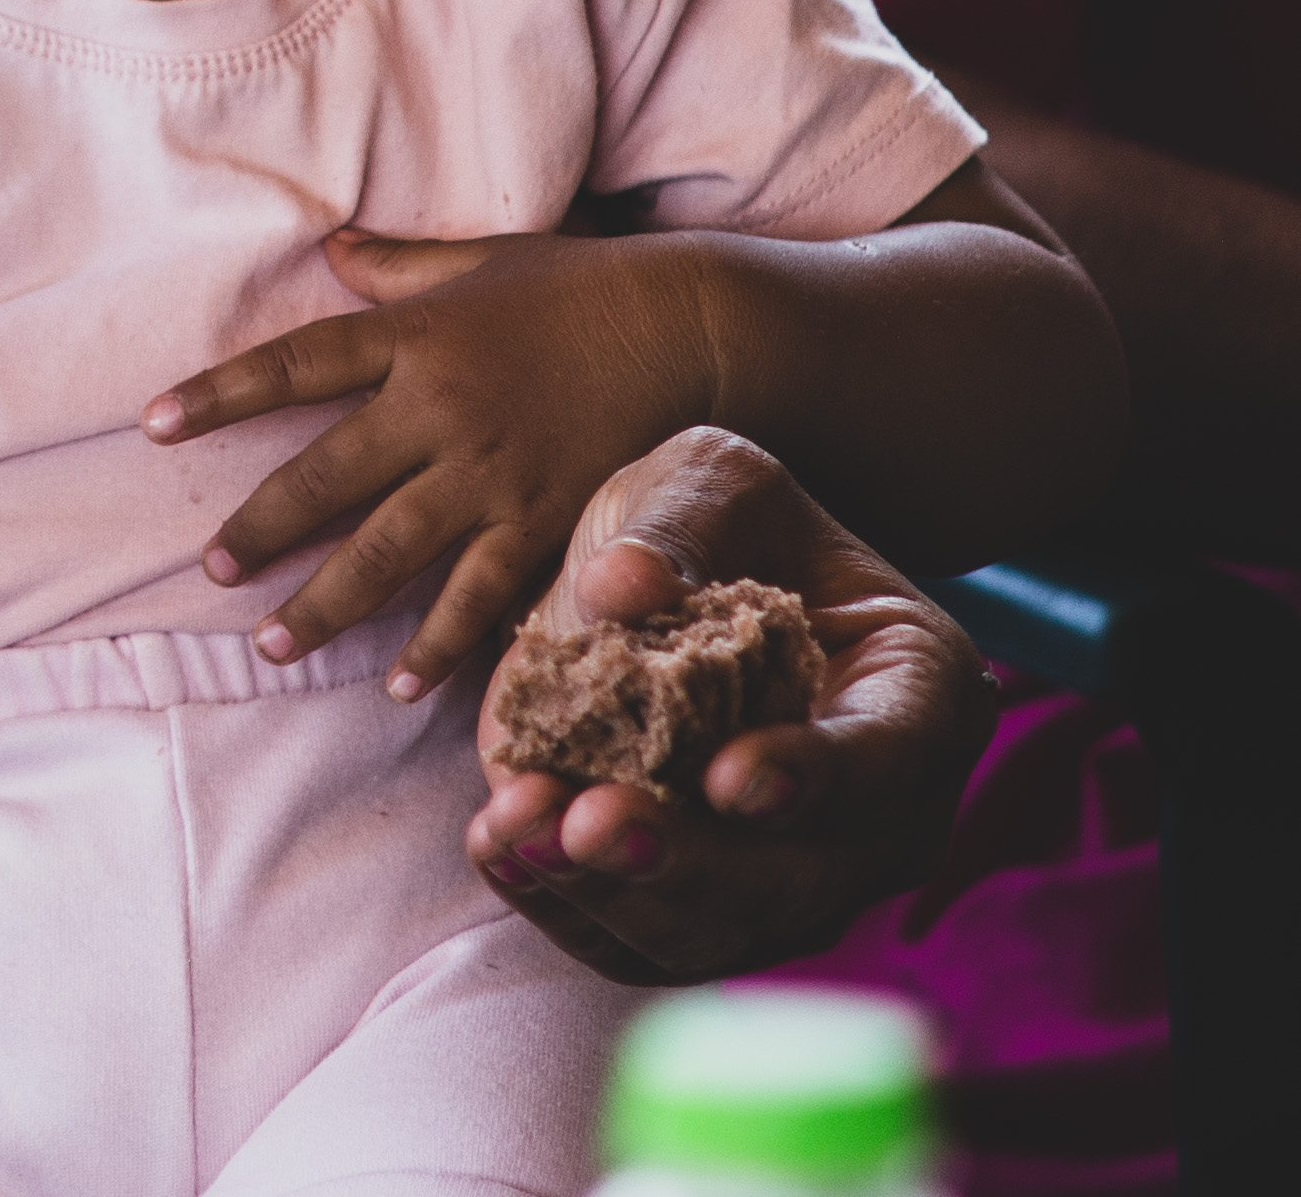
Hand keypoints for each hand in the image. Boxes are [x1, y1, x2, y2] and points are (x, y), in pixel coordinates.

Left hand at [147, 225, 721, 692]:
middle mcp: (439, 408)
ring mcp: (492, 471)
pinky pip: (481, 596)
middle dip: (263, 528)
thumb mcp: (478, 261)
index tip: (152, 424)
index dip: (219, 393)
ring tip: (275, 644)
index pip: (294, 365)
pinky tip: (399, 688)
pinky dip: (440, 646)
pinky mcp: (546, 520)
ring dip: (328, 603)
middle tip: (212, 572)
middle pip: (328, 475)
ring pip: (390, 550)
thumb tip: (331, 246)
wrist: (685, 324)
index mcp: (412, 337)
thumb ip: (398, 266)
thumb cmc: (577, 286)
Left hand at [465, 429, 993, 984]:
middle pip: (797, 878)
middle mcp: (882, 813)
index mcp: (920, 692)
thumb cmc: (725, 517)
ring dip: (610, 893)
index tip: (728, 779)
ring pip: (716, 929)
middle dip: (685, 861)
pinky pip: (647, 940)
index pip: (885, 756)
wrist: (695, 572)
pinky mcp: (714, 909)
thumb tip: (619, 589)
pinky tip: (501, 850)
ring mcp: (804, 876)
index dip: (813, 778)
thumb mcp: (709, 480)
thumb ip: (675, 527)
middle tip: (589, 824)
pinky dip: (570, 906)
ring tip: (514, 833)